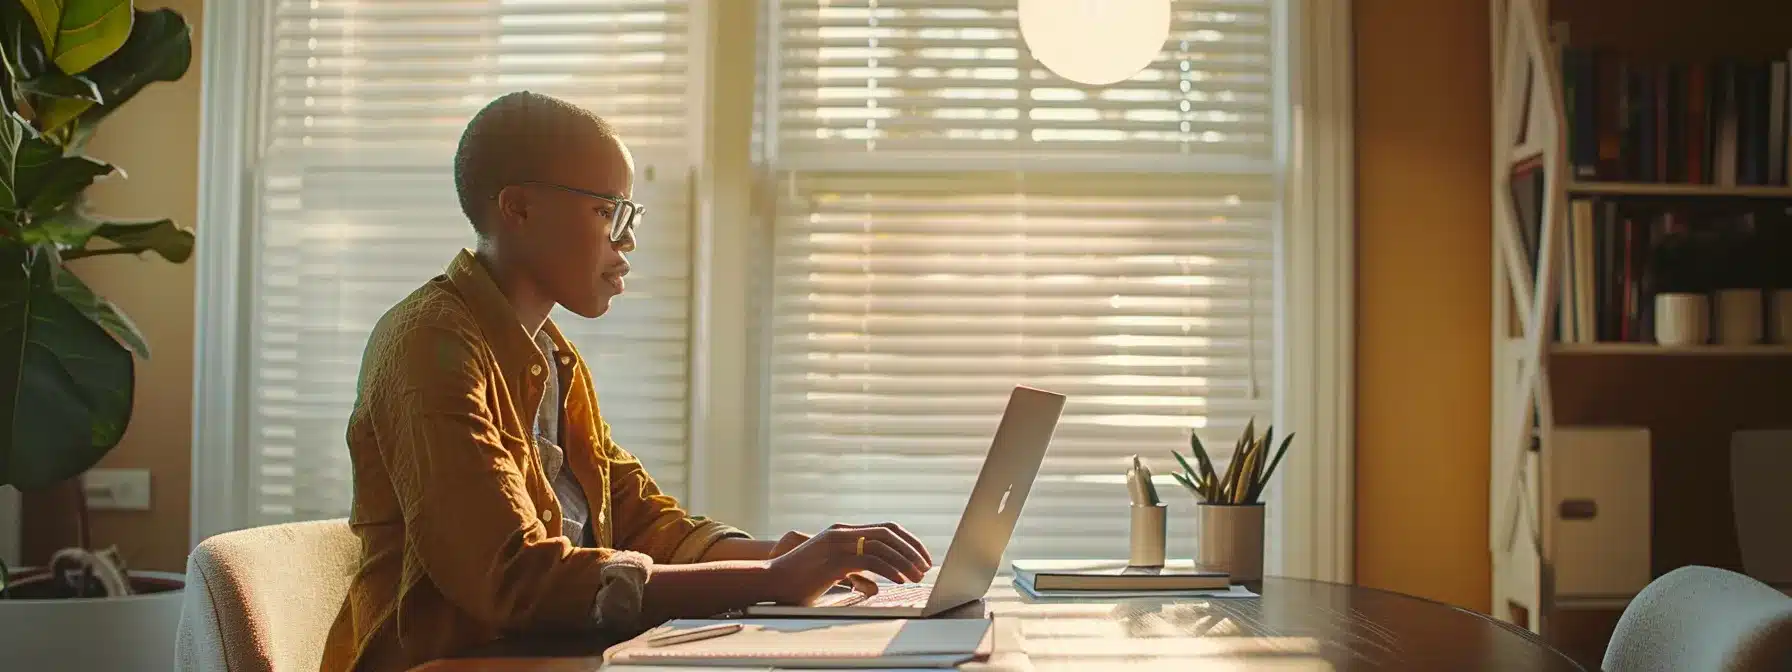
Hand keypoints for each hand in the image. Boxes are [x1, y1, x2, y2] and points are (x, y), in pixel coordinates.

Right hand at [765, 522, 933, 605]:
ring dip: (905, 561)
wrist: (768, 581)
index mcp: (843, 532)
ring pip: (883, 545)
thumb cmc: (798, 581)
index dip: (908, 541)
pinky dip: (890, 570)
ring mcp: (837, 544)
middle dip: (912, 548)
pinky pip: (871, 561)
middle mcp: (842, 533)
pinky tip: (900, 580)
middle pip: (889, 532)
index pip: (885, 529)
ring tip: (918, 576)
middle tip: (926, 566)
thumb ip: (853, 571)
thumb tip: (874, 585)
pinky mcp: (834, 560)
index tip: (922, 557)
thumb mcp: (831, 572)